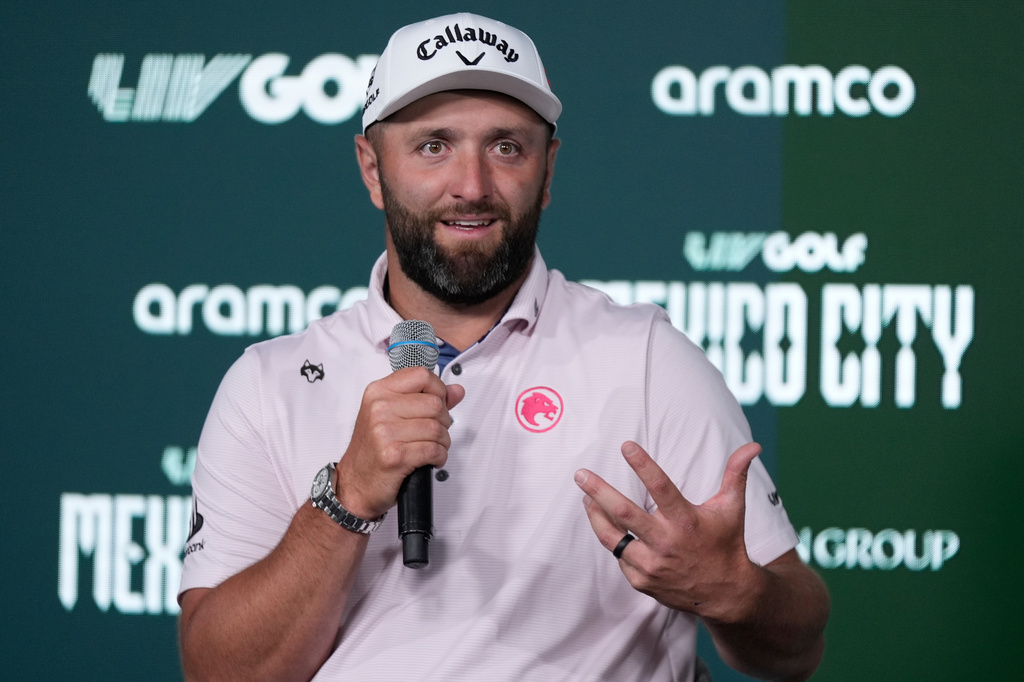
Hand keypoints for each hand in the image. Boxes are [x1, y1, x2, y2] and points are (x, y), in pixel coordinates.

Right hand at [335, 367, 464, 519]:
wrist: (355, 483)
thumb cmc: (372, 450)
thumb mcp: (391, 415)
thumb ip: (425, 399)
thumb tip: (456, 391)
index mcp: (378, 392)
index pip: (421, 375)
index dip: (438, 389)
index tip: (438, 403)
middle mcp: (379, 408)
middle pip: (435, 404)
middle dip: (443, 421)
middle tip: (434, 432)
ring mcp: (385, 432)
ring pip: (437, 428)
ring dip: (442, 442)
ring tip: (431, 448)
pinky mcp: (394, 455)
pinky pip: (434, 450)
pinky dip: (439, 457)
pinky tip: (429, 459)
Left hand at [574, 441, 766, 622]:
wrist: (727, 594)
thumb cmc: (727, 544)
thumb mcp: (732, 508)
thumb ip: (736, 474)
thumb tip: (753, 445)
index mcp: (686, 520)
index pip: (660, 487)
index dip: (643, 465)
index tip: (625, 445)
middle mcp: (667, 542)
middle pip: (624, 512)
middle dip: (599, 491)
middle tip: (580, 473)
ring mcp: (652, 565)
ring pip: (612, 537)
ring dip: (595, 516)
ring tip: (585, 498)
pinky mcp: (642, 581)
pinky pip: (620, 557)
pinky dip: (613, 540)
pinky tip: (607, 526)